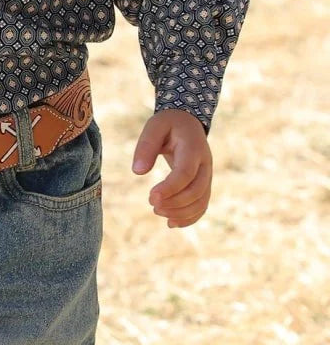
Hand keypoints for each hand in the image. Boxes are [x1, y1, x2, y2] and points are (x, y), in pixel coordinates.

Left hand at [132, 109, 211, 227]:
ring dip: (181, 213)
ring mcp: (207, 175)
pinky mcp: (204, 184)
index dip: (170, 188)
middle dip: (174, 203)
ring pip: (201, 201)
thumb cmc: (168, 124)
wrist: (187, 122)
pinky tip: (171, 223)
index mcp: (193, 148)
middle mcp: (205, 164)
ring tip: (158, 212)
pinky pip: (202, 205)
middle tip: (152, 205)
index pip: (185, 173)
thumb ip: (146, 146)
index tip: (150, 197)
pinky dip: (189, 217)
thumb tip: (137, 172)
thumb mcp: (154, 127)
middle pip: (196, 191)